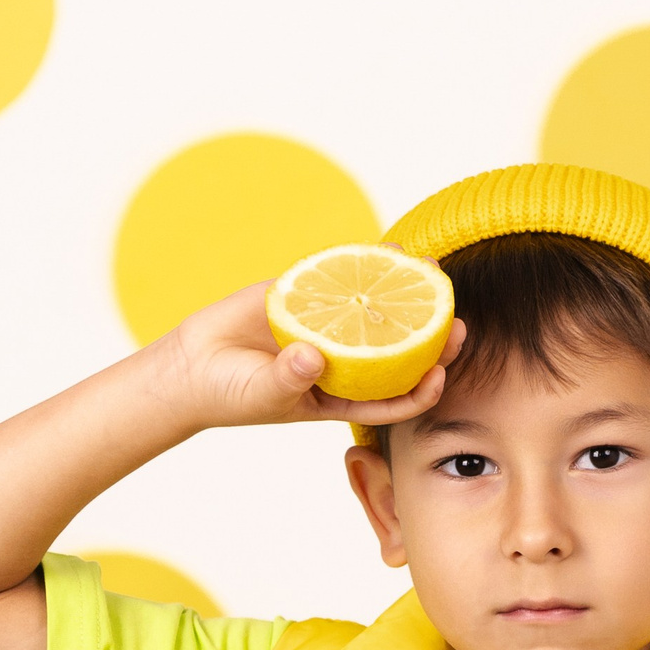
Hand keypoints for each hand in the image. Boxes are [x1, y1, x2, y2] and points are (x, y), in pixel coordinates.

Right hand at [168, 281, 467, 429]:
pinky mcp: (306, 297)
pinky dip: (364, 264)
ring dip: (406, 290)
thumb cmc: (230, 395)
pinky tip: (389, 250)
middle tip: (459, 324)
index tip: (440, 376)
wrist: (191, 366)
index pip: (393, 400)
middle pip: (399, 351)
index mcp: (340, 396)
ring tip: (432, 270)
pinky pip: (341, 279)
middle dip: (432, 339)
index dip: (421, 391)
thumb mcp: (263, 394)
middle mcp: (343, 361)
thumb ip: (287, 378)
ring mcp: (327, 327)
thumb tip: (312, 355)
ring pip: (376, 308)